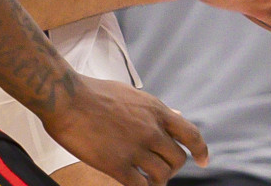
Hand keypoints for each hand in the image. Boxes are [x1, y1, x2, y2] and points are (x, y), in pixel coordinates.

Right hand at [41, 75, 207, 185]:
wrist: (67, 98)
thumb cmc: (93, 93)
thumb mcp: (131, 94)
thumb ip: (154, 108)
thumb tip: (177, 113)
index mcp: (156, 110)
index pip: (191, 134)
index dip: (201, 150)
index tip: (203, 161)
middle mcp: (151, 130)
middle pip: (177, 160)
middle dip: (171, 167)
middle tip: (160, 170)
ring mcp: (135, 149)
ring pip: (162, 176)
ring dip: (156, 180)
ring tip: (146, 179)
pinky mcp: (118, 165)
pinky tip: (132, 183)